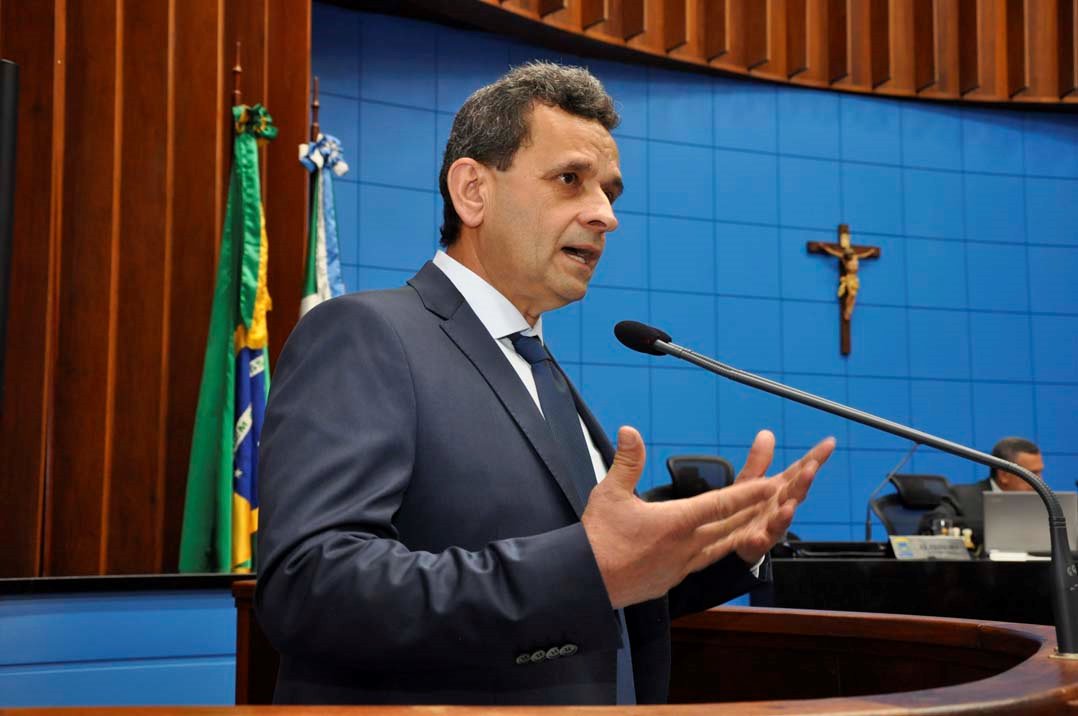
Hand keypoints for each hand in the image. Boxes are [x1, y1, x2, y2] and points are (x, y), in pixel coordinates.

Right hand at [582, 426, 784, 608]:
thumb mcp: (609, 493)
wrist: (586, 583)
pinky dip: (725, 548)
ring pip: (726, 545)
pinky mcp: (676, 577)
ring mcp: (683, 565)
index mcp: (675, 522)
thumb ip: (627, 461)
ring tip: (765, 520)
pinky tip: (728, 543)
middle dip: (760, 508)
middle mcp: (687, 546)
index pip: (720, 503)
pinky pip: (710, 560)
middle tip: (783, 495)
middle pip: (733, 525)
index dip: (749, 492)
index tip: (773, 483)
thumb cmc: (597, 539)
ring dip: (748, 530)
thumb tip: (629, 431)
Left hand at [730, 430, 835, 564]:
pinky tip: (758, 537)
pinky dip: (759, 540)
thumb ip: (759, 460)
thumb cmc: (749, 508)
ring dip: (786, 514)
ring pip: (781, 520)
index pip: (800, 470)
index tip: (829, 443)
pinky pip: (757, 542)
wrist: (739, 541)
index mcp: (779, 489)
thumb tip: (766, 433)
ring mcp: (770, 526)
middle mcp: (779, 506)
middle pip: (795, 494)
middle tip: (810, 469)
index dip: (815, 457)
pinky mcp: (755, 542)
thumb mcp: (751, 480)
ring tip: (789, 506)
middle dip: (803, 482)